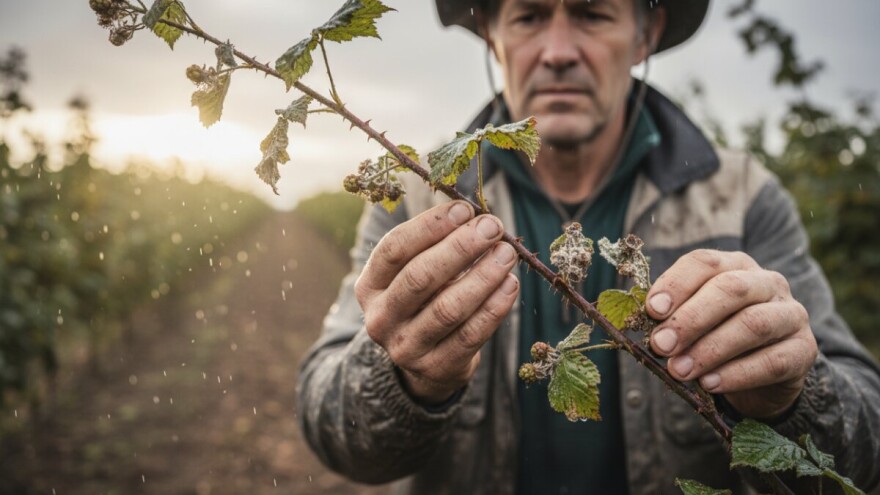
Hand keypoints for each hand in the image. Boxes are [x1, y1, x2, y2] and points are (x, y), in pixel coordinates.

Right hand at [354, 201, 519, 404]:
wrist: (424, 365)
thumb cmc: (425, 302)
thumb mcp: (413, 274)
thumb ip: (435, 246)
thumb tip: (477, 216)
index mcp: (369, 287)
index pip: (394, 249)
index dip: (430, 226)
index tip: (465, 209)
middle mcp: (380, 319)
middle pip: (420, 277)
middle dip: (460, 248)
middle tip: (492, 227)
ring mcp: (406, 348)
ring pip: (448, 309)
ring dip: (483, 277)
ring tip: (506, 254)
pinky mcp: (436, 368)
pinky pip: (470, 335)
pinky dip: (494, 307)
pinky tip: (510, 284)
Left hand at [645, 250, 817, 419]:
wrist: (766, 372)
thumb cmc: (718, 335)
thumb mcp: (695, 320)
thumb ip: (671, 315)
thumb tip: (641, 320)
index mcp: (735, 265)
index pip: (704, 262)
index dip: (676, 284)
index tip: (651, 310)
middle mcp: (767, 282)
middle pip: (730, 290)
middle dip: (690, 319)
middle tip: (660, 346)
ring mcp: (790, 314)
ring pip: (753, 324)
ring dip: (710, 349)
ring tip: (679, 370)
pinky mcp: (804, 349)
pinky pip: (773, 361)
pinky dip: (738, 374)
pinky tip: (710, 384)